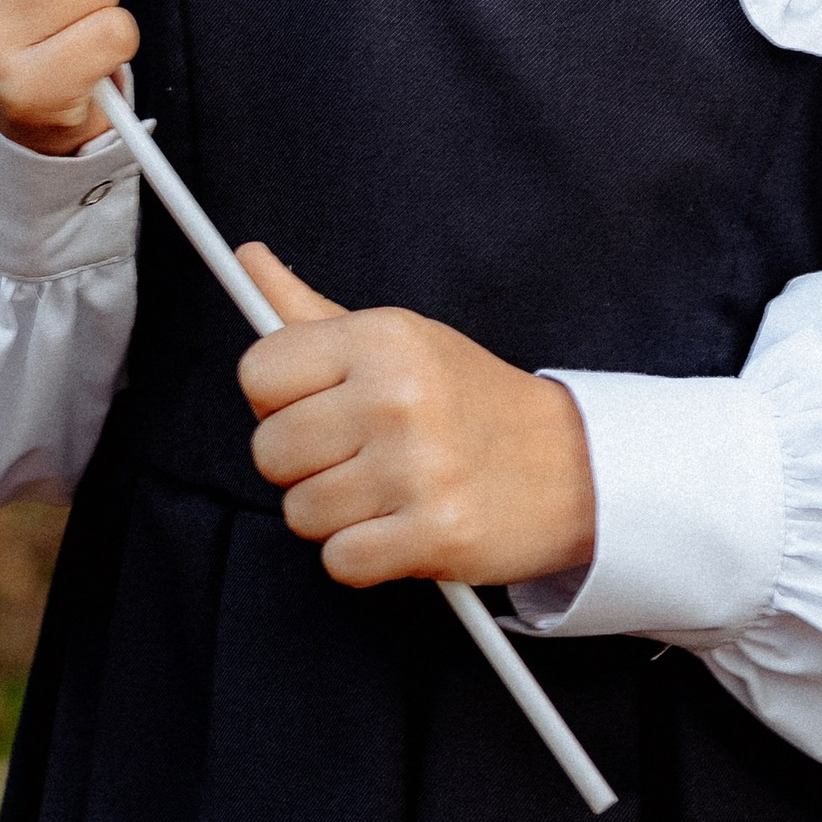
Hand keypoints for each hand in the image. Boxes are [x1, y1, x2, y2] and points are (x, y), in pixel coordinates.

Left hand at [235, 244, 596, 591]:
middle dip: (302, 465)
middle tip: (357, 456)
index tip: (313, 407)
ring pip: (299, 513)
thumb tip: (246, 259)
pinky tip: (401, 527)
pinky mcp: (435, 534)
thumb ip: (310, 311)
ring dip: (334, 515)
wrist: (574, 466)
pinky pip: (339, 562)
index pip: (258, 373)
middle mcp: (396, 395)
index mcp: (382, 337)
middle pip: (268, 452)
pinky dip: (363, 556)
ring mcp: (417, 467)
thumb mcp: (399, 339)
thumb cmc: (468, 399)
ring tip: (387, 491)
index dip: (275, 401)